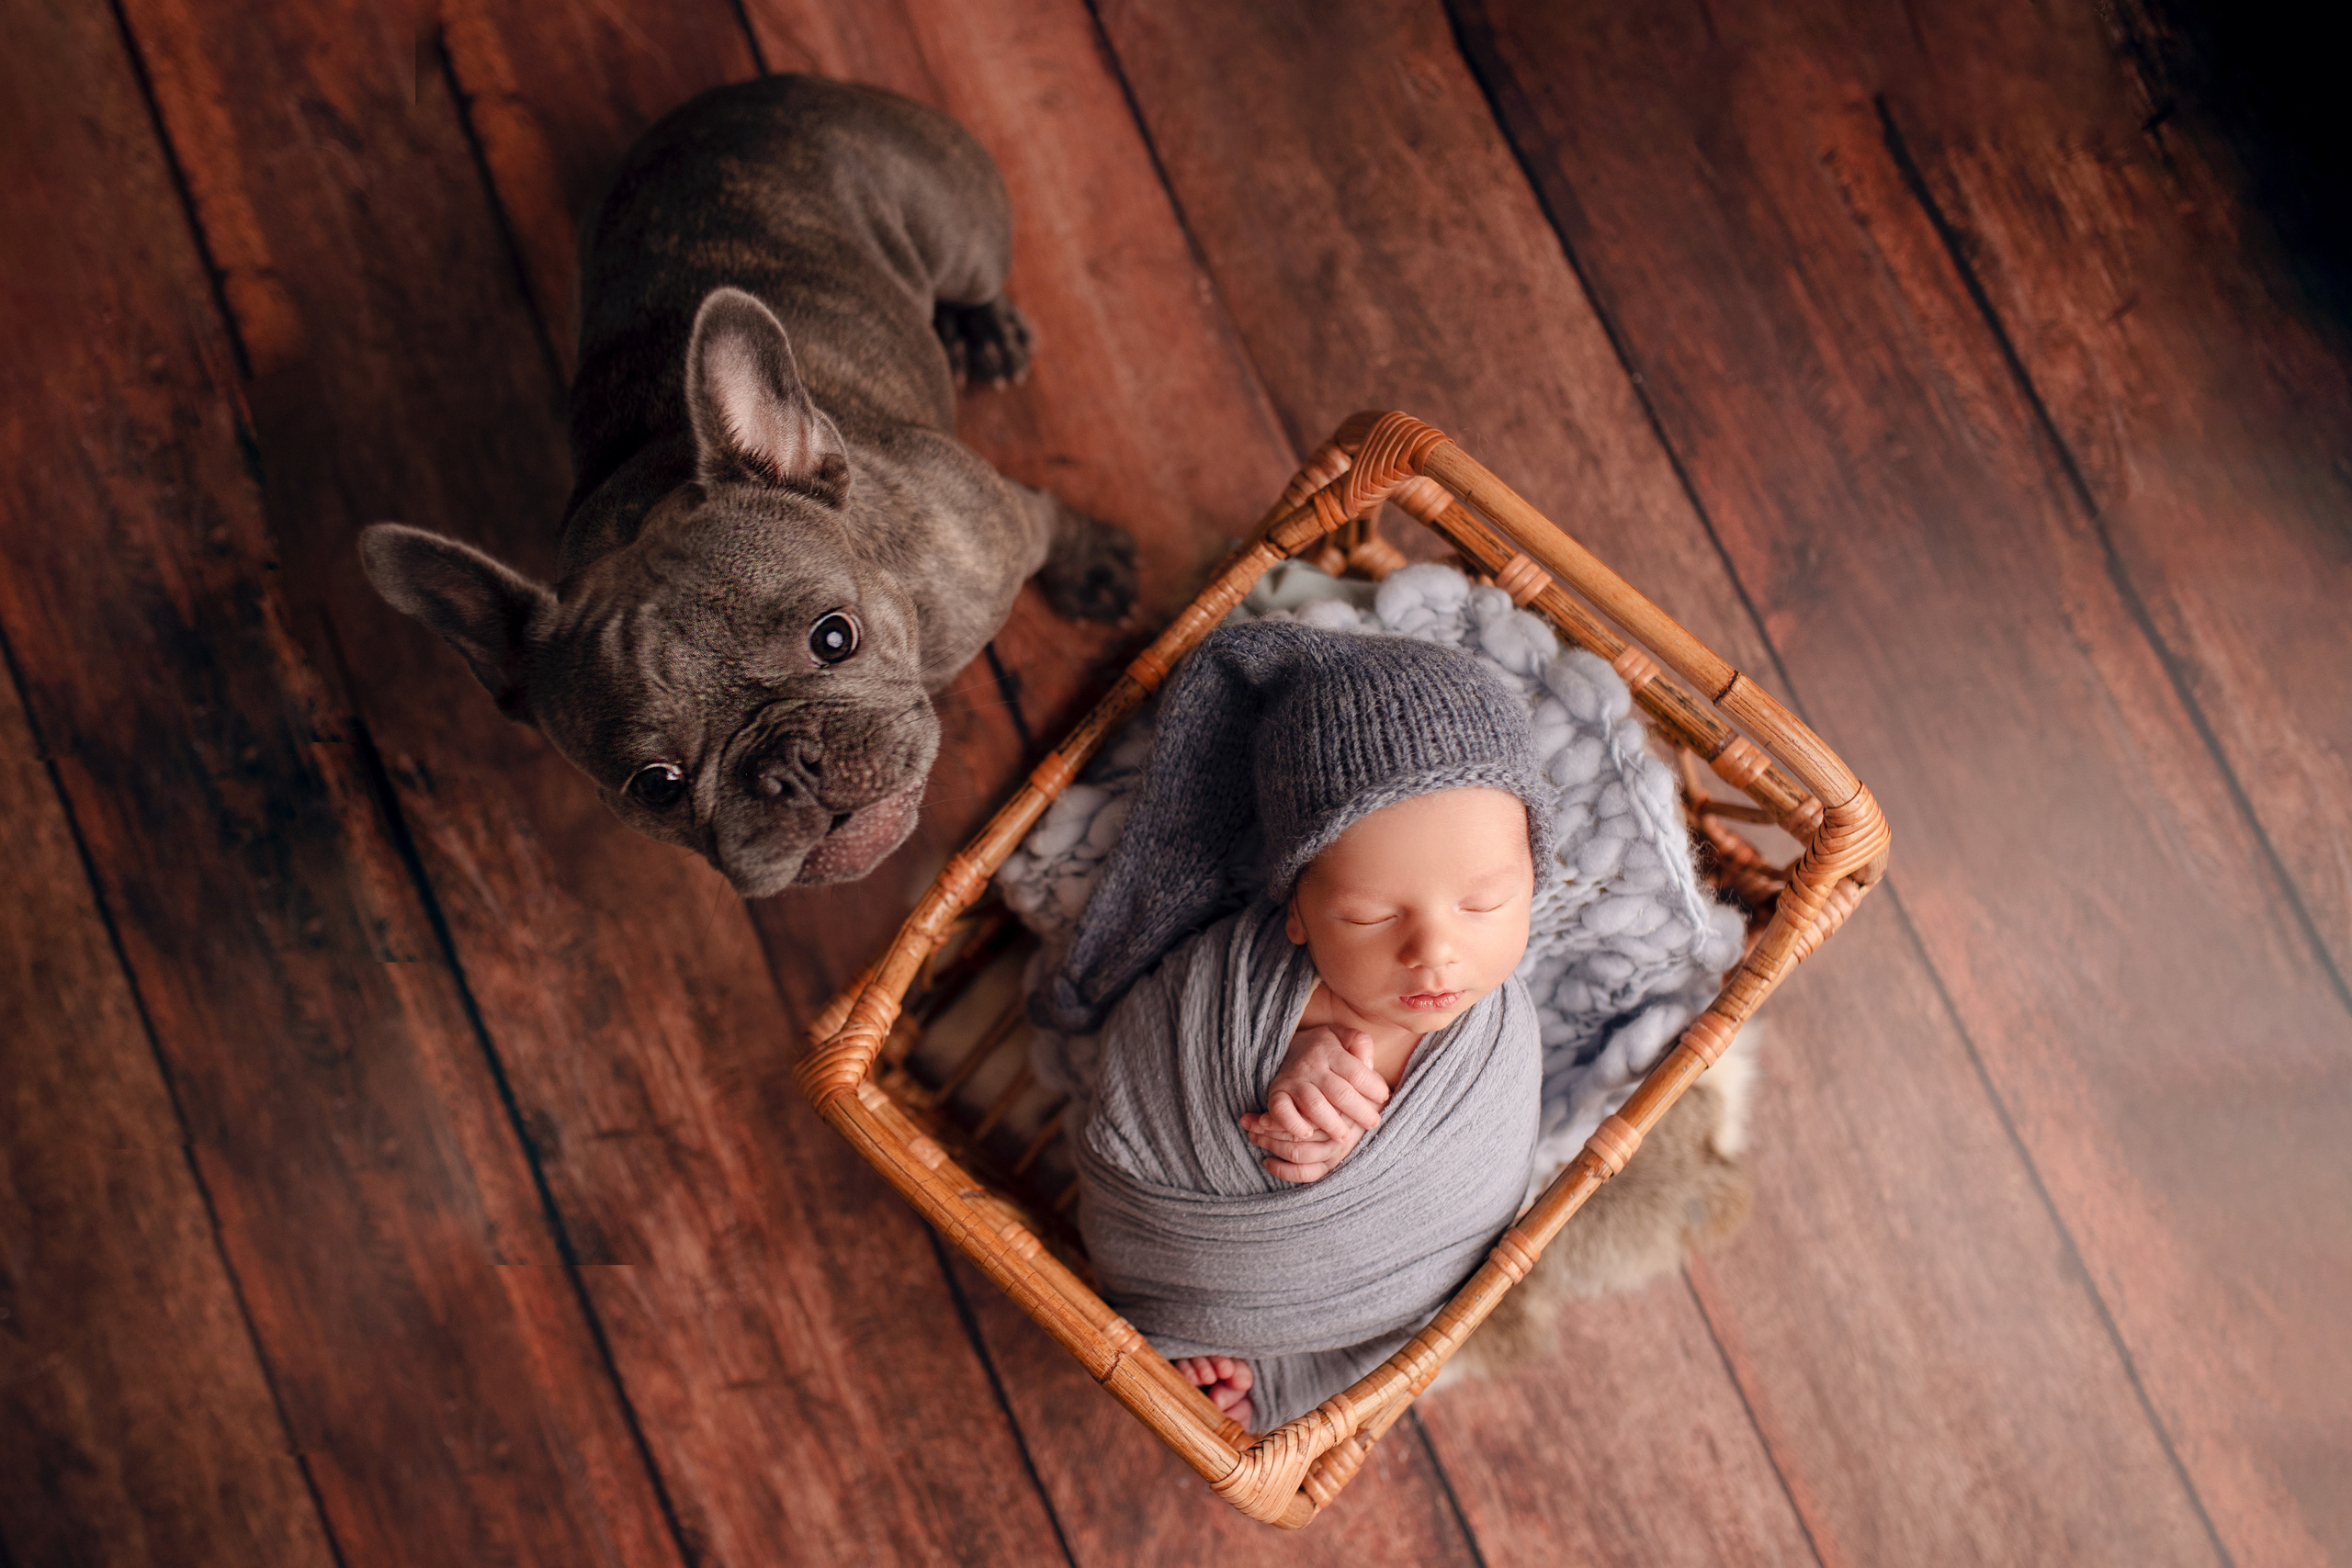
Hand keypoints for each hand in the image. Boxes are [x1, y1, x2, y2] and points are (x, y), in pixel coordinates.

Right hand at [1238, 1024, 1389, 1182]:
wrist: (1284, 1047)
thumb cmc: (1322, 1048)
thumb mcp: (1342, 1035)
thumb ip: (1360, 1043)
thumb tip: (1369, 1064)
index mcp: (1330, 1051)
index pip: (1356, 1072)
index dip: (1373, 1087)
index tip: (1384, 1097)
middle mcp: (1311, 1067)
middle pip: (1339, 1092)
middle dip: (1360, 1111)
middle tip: (1373, 1123)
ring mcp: (1293, 1081)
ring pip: (1314, 1105)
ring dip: (1332, 1124)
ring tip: (1345, 1137)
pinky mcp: (1277, 1094)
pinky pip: (1281, 1110)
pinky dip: (1293, 1123)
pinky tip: (1307, 1134)